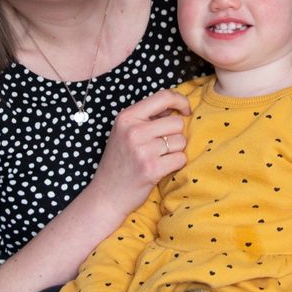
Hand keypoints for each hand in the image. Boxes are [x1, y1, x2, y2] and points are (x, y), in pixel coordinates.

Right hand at [89, 88, 189, 205]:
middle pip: (177, 123)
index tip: (185, 110)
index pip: (163, 96)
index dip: (180, 101)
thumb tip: (175, 106)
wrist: (106, 195)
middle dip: (175, 134)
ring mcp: (142, 150)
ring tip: (158, 158)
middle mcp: (134, 131)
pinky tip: (161, 168)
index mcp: (127, 117)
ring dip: (175, 151)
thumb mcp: (124, 132)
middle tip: (161, 146)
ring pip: (181, 141)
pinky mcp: (152, 169)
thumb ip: (147, 117)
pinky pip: (180, 158)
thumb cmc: (119, 162)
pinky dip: (176, 164)